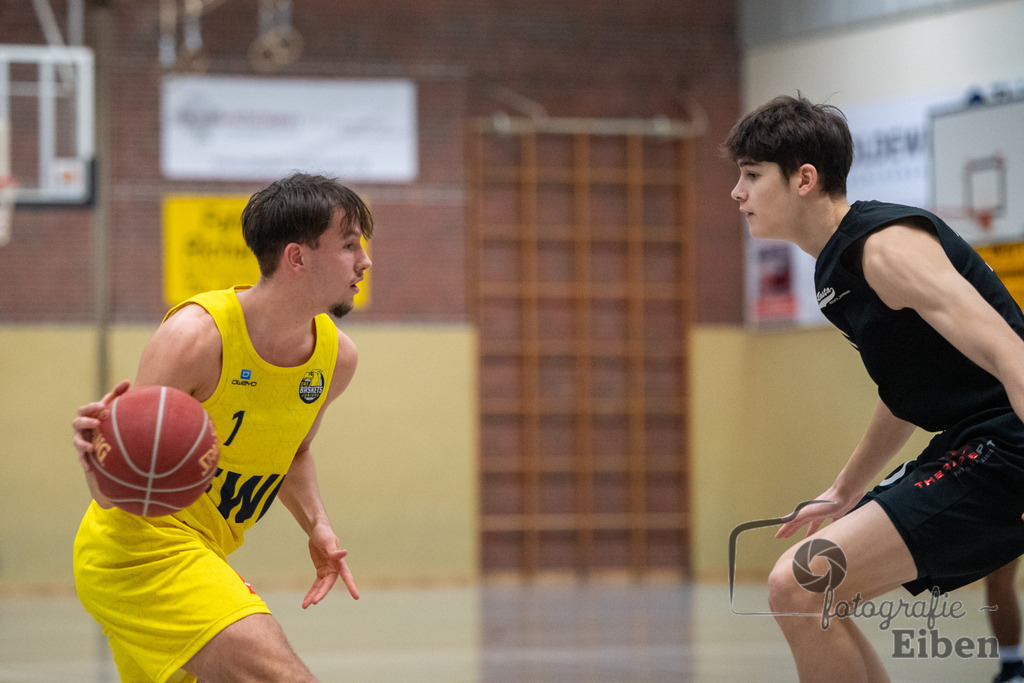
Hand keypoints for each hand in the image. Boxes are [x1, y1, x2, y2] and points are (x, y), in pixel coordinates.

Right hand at [72, 380, 129, 505]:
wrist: (104, 438)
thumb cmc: (108, 419)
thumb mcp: (113, 406)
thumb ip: (118, 394)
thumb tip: (127, 381)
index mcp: (87, 415)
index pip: (85, 409)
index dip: (92, 407)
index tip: (103, 406)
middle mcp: (81, 427)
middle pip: (78, 422)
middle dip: (86, 422)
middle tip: (98, 422)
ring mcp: (80, 440)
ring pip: (77, 442)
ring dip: (83, 444)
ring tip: (91, 447)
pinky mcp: (83, 454)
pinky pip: (82, 459)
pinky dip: (84, 463)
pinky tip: (90, 468)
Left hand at [302, 523, 358, 608]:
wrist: (317, 530)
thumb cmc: (324, 533)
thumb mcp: (328, 541)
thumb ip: (334, 550)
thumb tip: (345, 553)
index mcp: (339, 562)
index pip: (347, 576)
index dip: (351, 586)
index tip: (356, 597)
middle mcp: (334, 568)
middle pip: (328, 584)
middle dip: (321, 593)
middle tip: (314, 602)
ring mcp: (327, 571)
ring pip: (321, 587)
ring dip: (314, 596)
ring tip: (305, 606)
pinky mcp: (320, 571)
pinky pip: (316, 584)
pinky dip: (311, 592)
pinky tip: (305, 601)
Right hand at [775, 484, 859, 538]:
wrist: (847, 491)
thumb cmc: (830, 501)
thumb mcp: (812, 511)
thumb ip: (799, 516)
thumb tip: (784, 521)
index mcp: (807, 511)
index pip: (793, 522)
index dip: (785, 529)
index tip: (778, 536)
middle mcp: (814, 512)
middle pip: (801, 523)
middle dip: (793, 529)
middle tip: (786, 536)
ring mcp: (825, 512)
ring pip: (814, 524)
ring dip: (809, 531)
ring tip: (808, 538)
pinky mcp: (836, 513)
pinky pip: (830, 523)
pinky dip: (828, 528)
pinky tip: (830, 532)